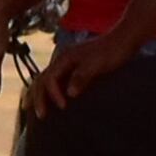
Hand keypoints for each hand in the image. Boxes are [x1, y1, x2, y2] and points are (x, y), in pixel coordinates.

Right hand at [28, 19, 144, 121]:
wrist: (124, 39)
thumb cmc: (112, 51)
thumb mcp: (96, 65)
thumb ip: (81, 77)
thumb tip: (70, 94)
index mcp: (64, 59)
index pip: (49, 79)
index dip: (53, 94)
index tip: (63, 107)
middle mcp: (61, 60)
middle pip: (41, 79)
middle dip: (37, 97)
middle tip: (40, 115)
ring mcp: (67, 62)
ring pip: (45, 78)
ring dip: (38, 93)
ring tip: (31, 106)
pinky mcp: (74, 65)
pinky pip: (54, 78)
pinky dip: (48, 89)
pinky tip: (50, 96)